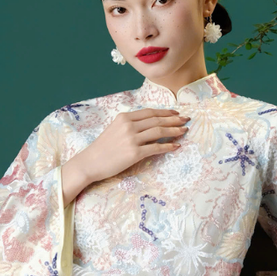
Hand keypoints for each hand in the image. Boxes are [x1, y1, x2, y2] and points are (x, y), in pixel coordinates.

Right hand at [75, 108, 190, 184]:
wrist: (90, 162)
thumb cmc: (102, 148)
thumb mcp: (114, 129)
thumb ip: (129, 124)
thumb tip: (148, 125)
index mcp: (124, 118)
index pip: (150, 112)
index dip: (165, 113)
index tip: (175, 114)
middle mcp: (129, 126)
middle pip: (157, 120)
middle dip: (174, 120)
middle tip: (186, 120)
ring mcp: (132, 139)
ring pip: (159, 132)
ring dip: (174, 131)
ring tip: (184, 131)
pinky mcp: (134, 153)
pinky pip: (156, 148)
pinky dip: (168, 146)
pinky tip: (176, 146)